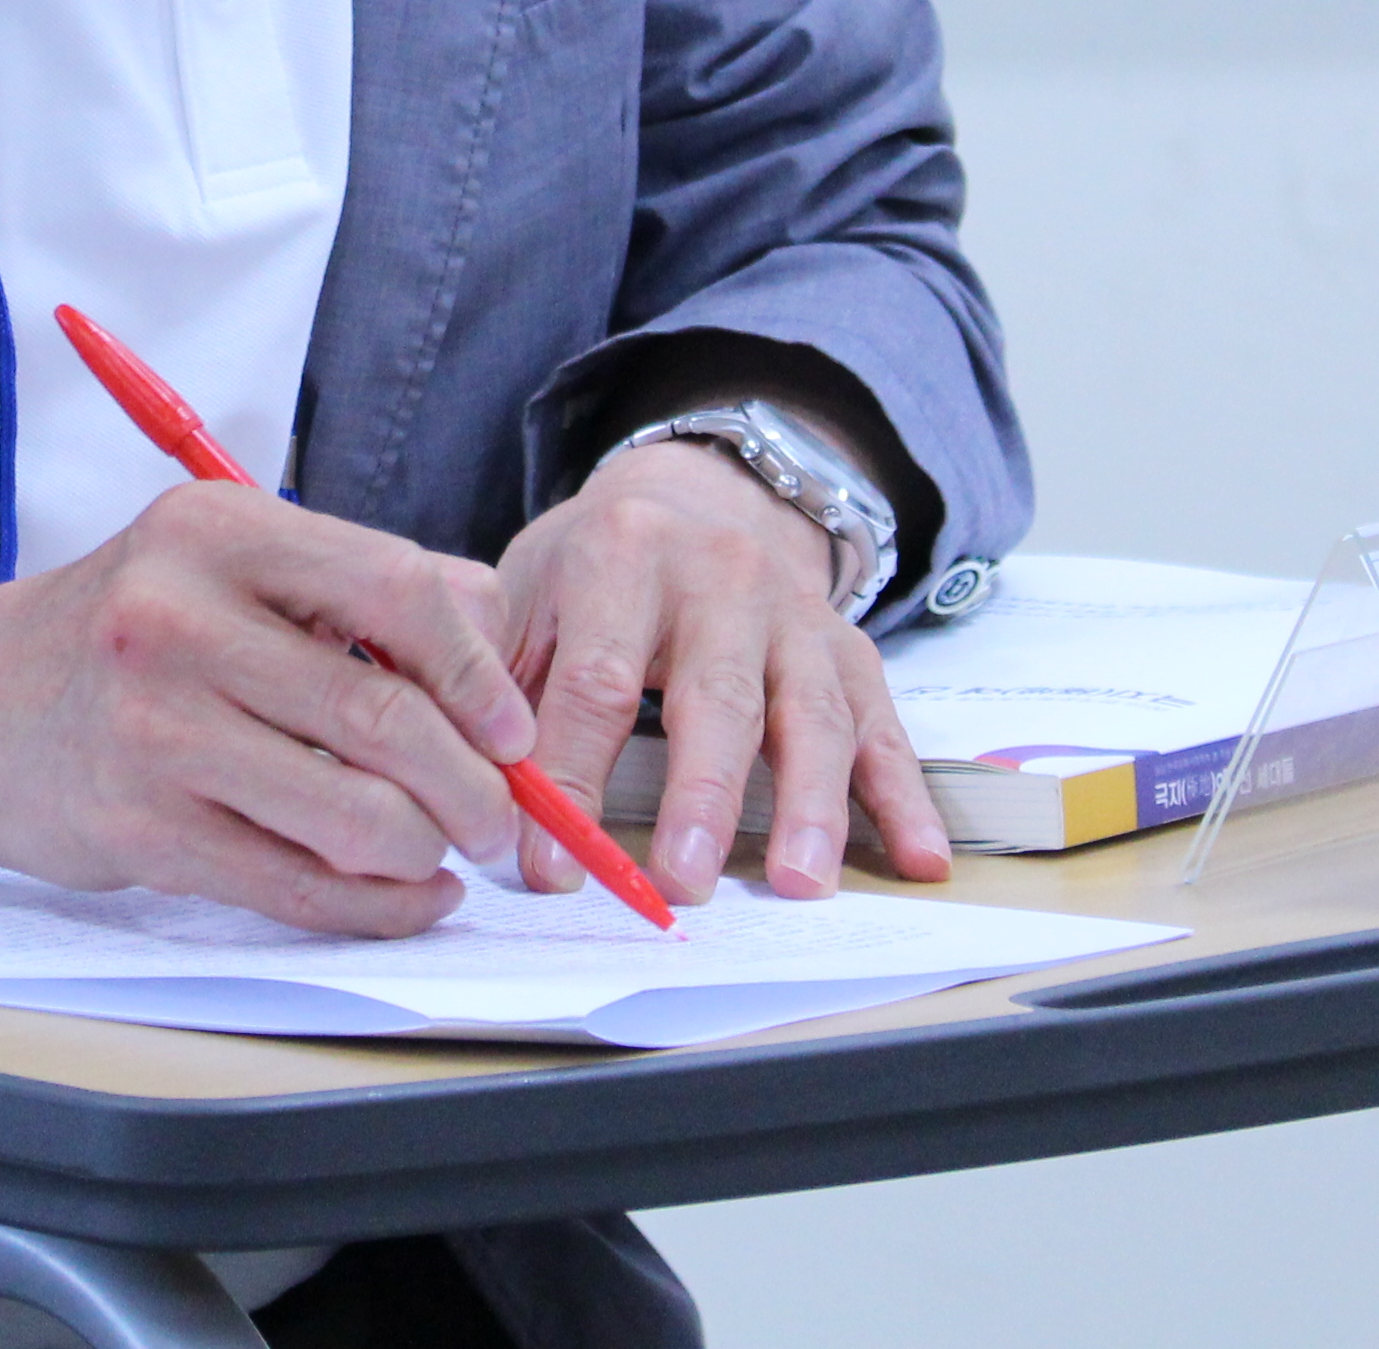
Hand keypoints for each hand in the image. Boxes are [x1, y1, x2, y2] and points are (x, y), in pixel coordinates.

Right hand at [0, 481, 538, 937]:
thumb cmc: (120, 635)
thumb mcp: (218, 563)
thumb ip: (353, 585)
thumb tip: (495, 635)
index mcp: (215, 530)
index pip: (396, 590)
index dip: (480, 671)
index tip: (513, 727)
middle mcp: (178, 618)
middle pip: (387, 716)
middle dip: (474, 786)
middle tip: (500, 815)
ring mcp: (153, 729)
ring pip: (352, 813)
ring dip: (426, 852)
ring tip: (443, 855)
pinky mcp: (138, 829)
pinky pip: (294, 886)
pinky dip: (374, 906)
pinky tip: (403, 897)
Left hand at [495, 437, 950, 904]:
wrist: (701, 492)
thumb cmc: (598, 565)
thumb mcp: (527, 588)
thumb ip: (491, 677)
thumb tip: (459, 780)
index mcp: (624, 555)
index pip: (597, 679)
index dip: (571, 776)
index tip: (548, 865)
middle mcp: (722, 578)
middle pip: (718, 698)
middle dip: (702, 796)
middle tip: (684, 882)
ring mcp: (797, 617)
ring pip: (814, 716)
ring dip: (811, 806)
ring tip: (799, 885)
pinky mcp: (849, 651)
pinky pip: (884, 727)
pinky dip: (906, 796)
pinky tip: (919, 856)